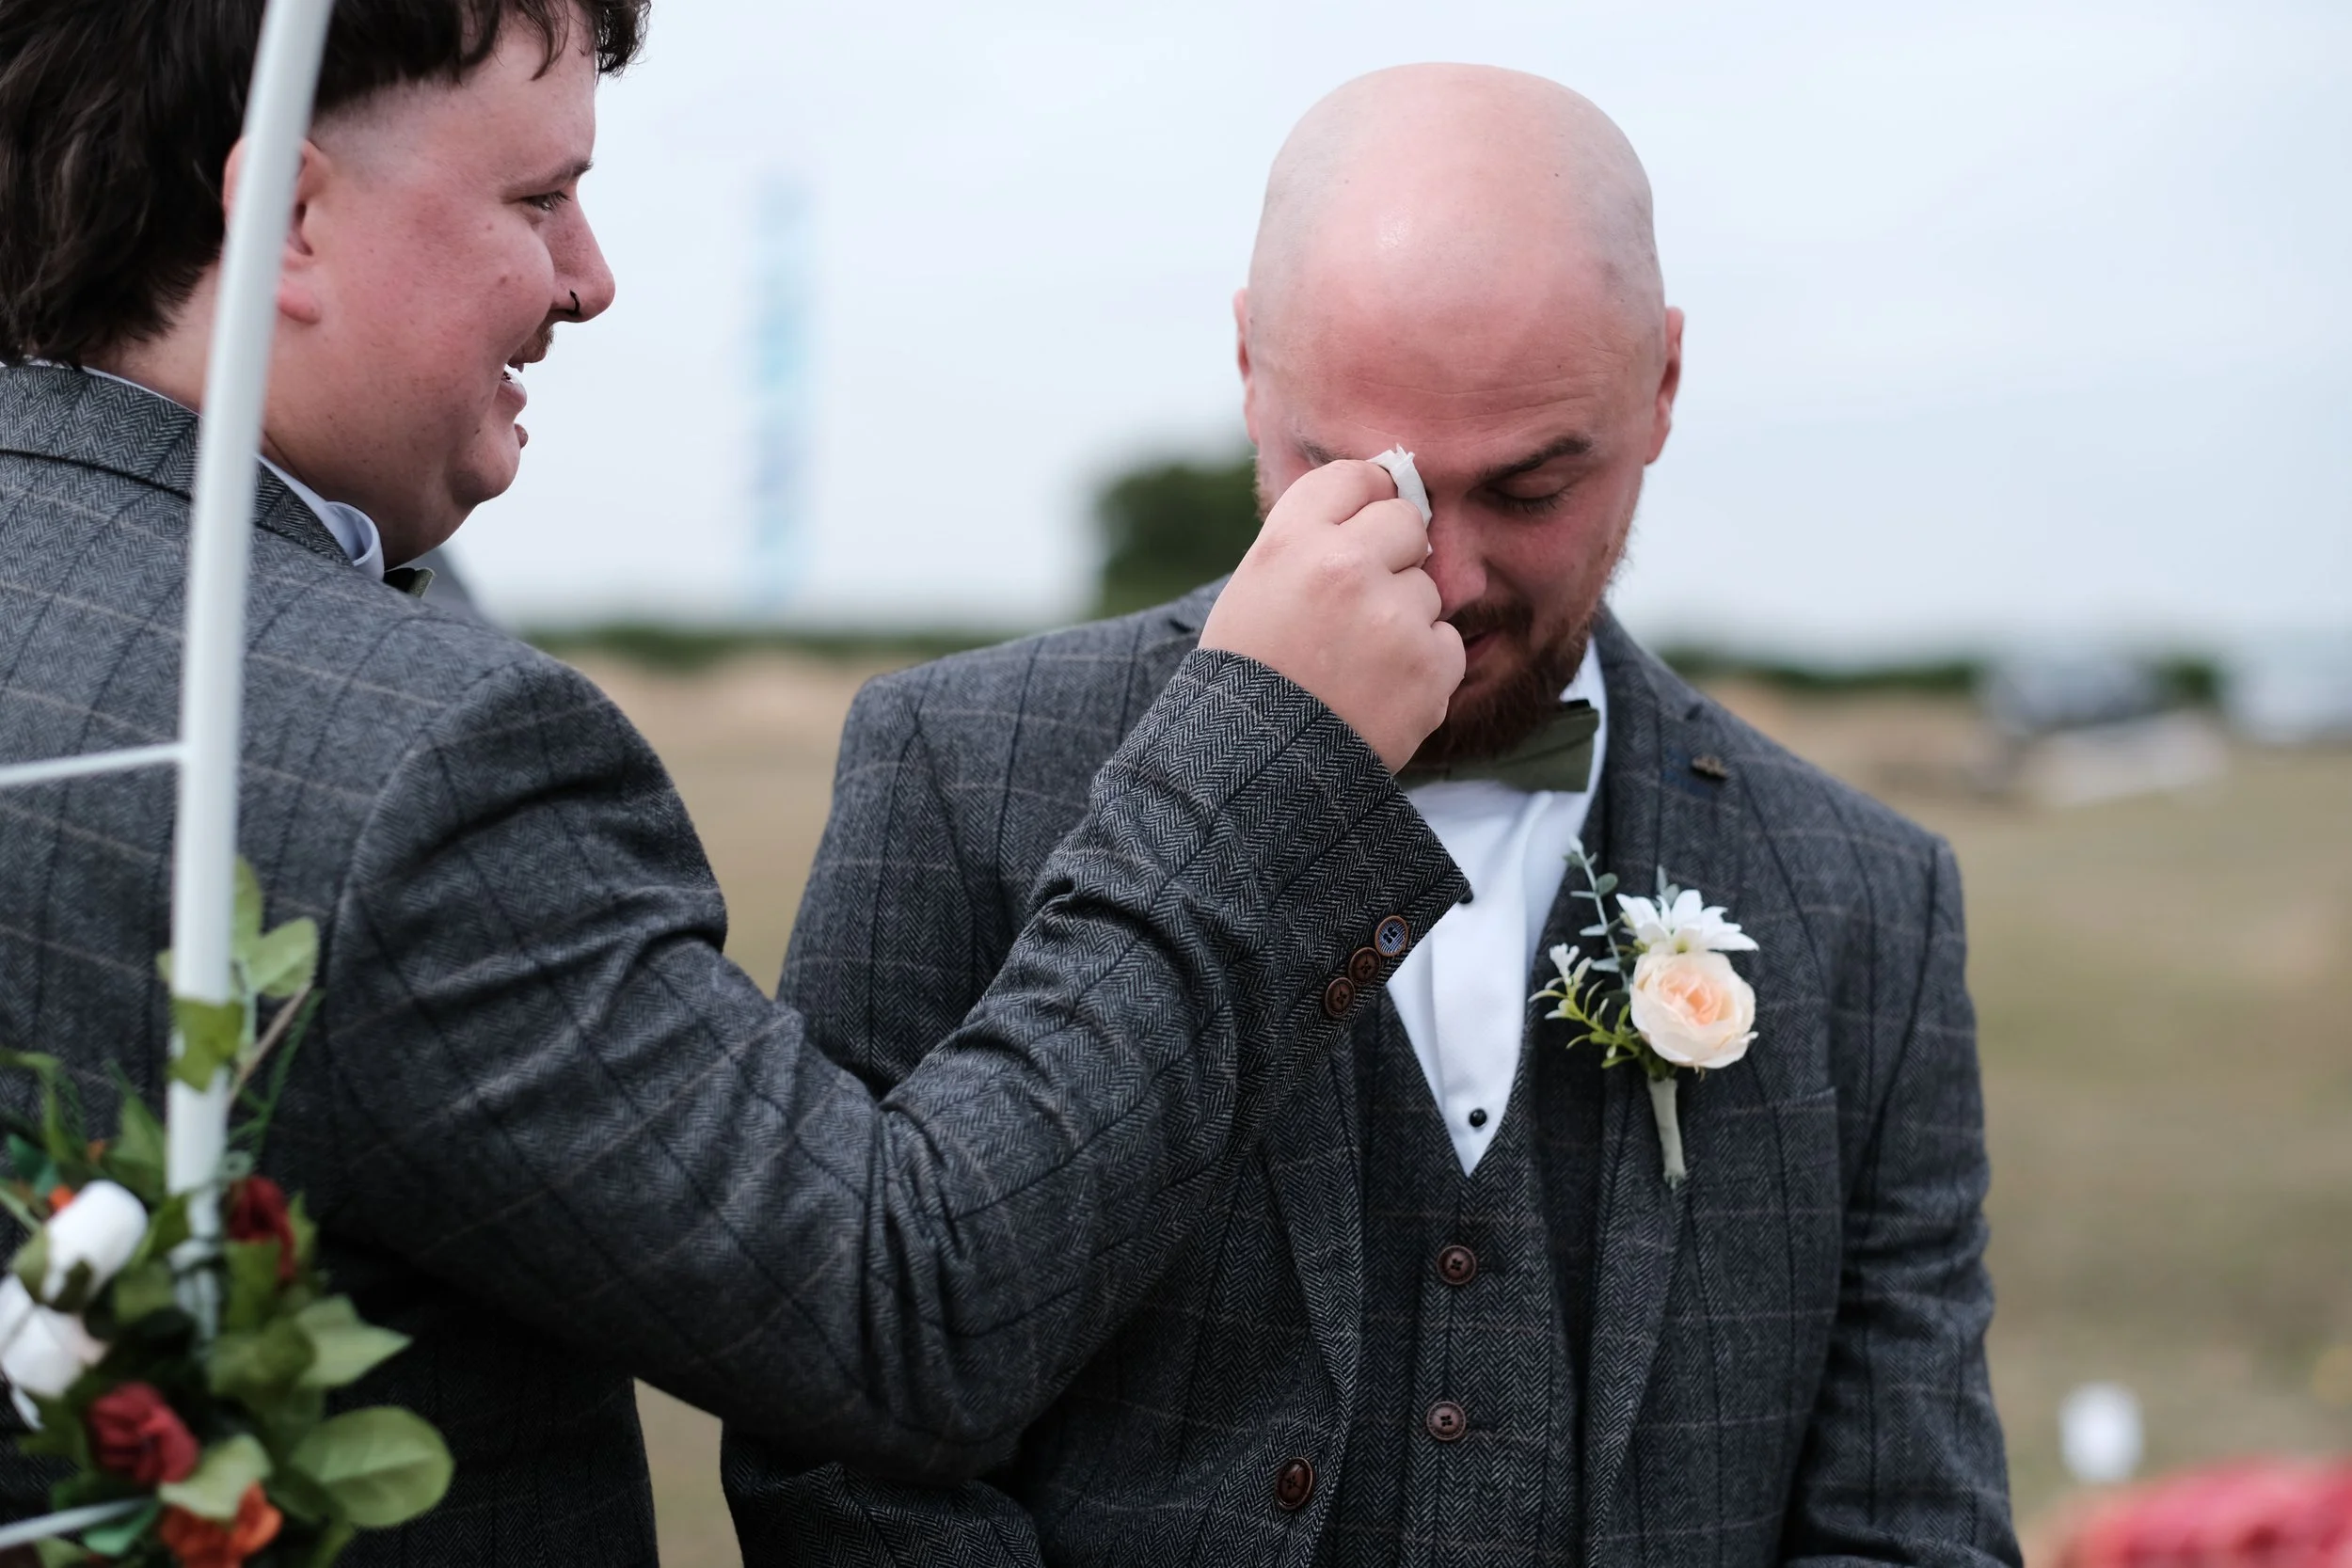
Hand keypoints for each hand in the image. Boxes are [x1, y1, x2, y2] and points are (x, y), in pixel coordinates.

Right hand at [1200, 459, 1463, 772]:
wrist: (1257, 769)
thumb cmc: (1251, 673)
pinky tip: (1379, 690)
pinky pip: (1446, 641)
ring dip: (1404, 619)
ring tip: (1357, 662)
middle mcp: (1344, 567)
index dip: (1364, 500)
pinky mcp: (1427, 664)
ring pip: (1428, 587)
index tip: (1361, 526)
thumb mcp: (1255, 585)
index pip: (1357, 477)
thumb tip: (1382, 492)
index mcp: (1292, 540)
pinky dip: (1422, 667)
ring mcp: (1392, 616)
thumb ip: (1310, 537)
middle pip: (1406, 521)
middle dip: (1393, 555)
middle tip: (1359, 603)